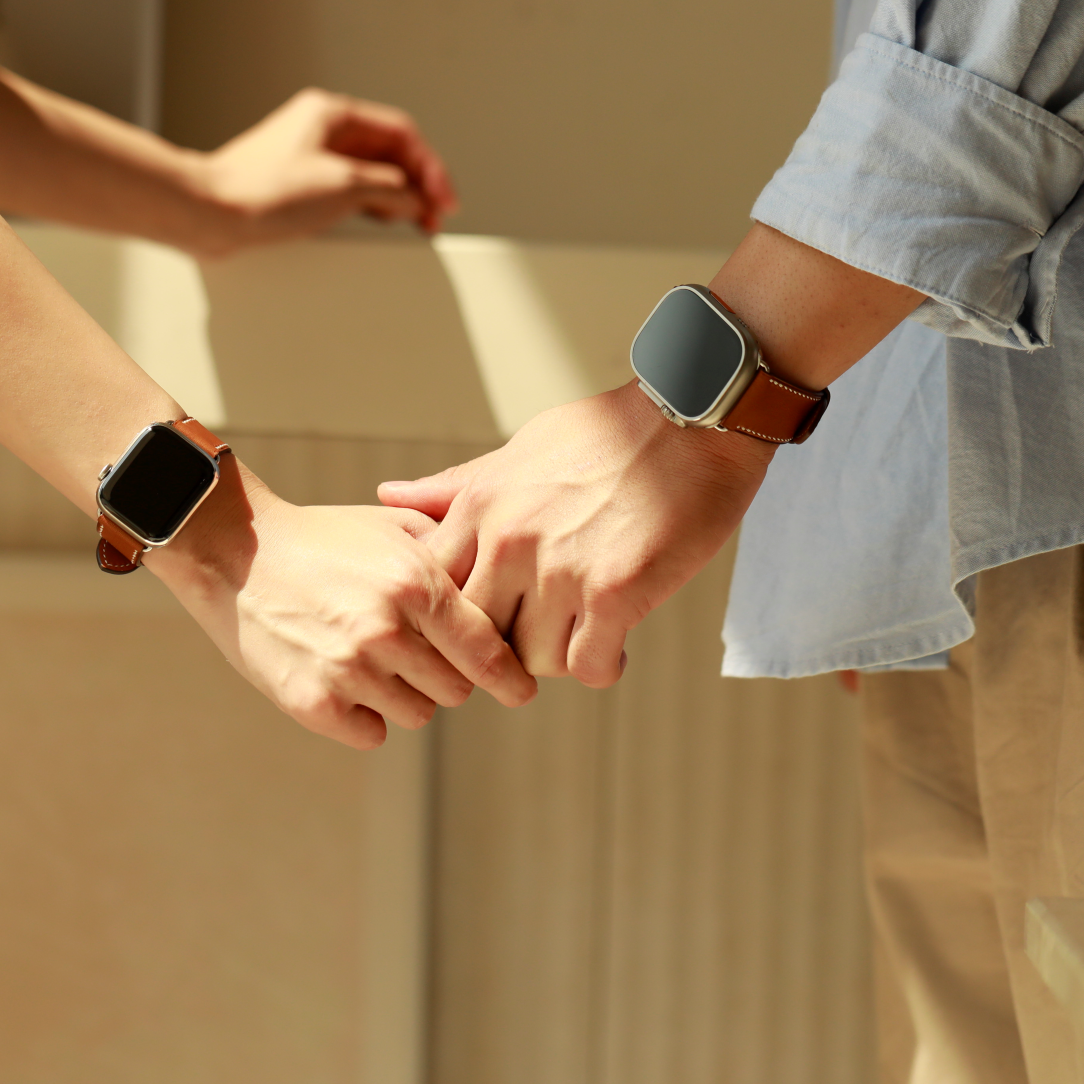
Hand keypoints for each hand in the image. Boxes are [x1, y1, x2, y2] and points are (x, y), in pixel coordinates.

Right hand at [150, 458, 534, 748]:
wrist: (235, 553)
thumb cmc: (323, 539)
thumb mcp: (393, 525)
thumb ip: (451, 550)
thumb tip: (507, 583)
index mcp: (416, 584)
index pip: (487, 652)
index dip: (508, 676)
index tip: (519, 690)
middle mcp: (387, 631)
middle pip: (456, 691)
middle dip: (443, 674)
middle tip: (412, 651)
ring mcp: (349, 670)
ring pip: (416, 714)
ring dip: (403, 695)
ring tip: (369, 657)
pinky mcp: (313, 703)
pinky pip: (371, 733)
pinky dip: (363, 715)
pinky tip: (343, 679)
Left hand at [193, 88, 458, 254]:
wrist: (208, 213)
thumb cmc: (261, 191)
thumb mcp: (344, 187)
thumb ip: (391, 189)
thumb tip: (415, 196)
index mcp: (332, 113)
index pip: (401, 133)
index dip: (431, 168)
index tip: (443, 200)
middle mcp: (321, 129)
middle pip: (387, 151)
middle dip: (416, 183)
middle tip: (432, 216)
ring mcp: (308, 155)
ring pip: (369, 171)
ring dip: (395, 196)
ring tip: (412, 222)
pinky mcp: (296, 183)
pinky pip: (347, 188)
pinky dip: (370, 205)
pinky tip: (378, 221)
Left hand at [378, 384, 774, 686]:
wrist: (692, 417)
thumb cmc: (609, 434)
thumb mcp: (519, 452)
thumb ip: (456, 487)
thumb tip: (391, 498)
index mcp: (480, 507)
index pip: (434, 592)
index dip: (454, 620)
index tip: (484, 624)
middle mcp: (509, 540)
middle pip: (477, 636)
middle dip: (502, 649)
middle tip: (537, 640)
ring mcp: (560, 568)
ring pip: (531, 660)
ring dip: (557, 657)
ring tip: (582, 634)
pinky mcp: (614, 591)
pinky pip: (586, 666)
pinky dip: (600, 665)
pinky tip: (615, 644)